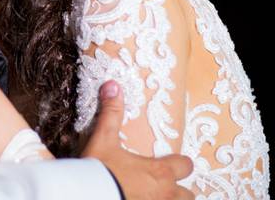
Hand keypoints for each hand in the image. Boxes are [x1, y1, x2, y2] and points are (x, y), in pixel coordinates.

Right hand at [82, 81, 193, 199]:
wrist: (86, 197)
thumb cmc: (99, 172)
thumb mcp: (103, 140)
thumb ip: (111, 114)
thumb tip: (113, 85)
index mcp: (160, 172)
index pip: (185, 166)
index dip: (180, 163)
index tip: (172, 162)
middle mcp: (165, 194)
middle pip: (188, 194)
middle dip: (180, 190)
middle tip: (166, 186)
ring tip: (157, 196)